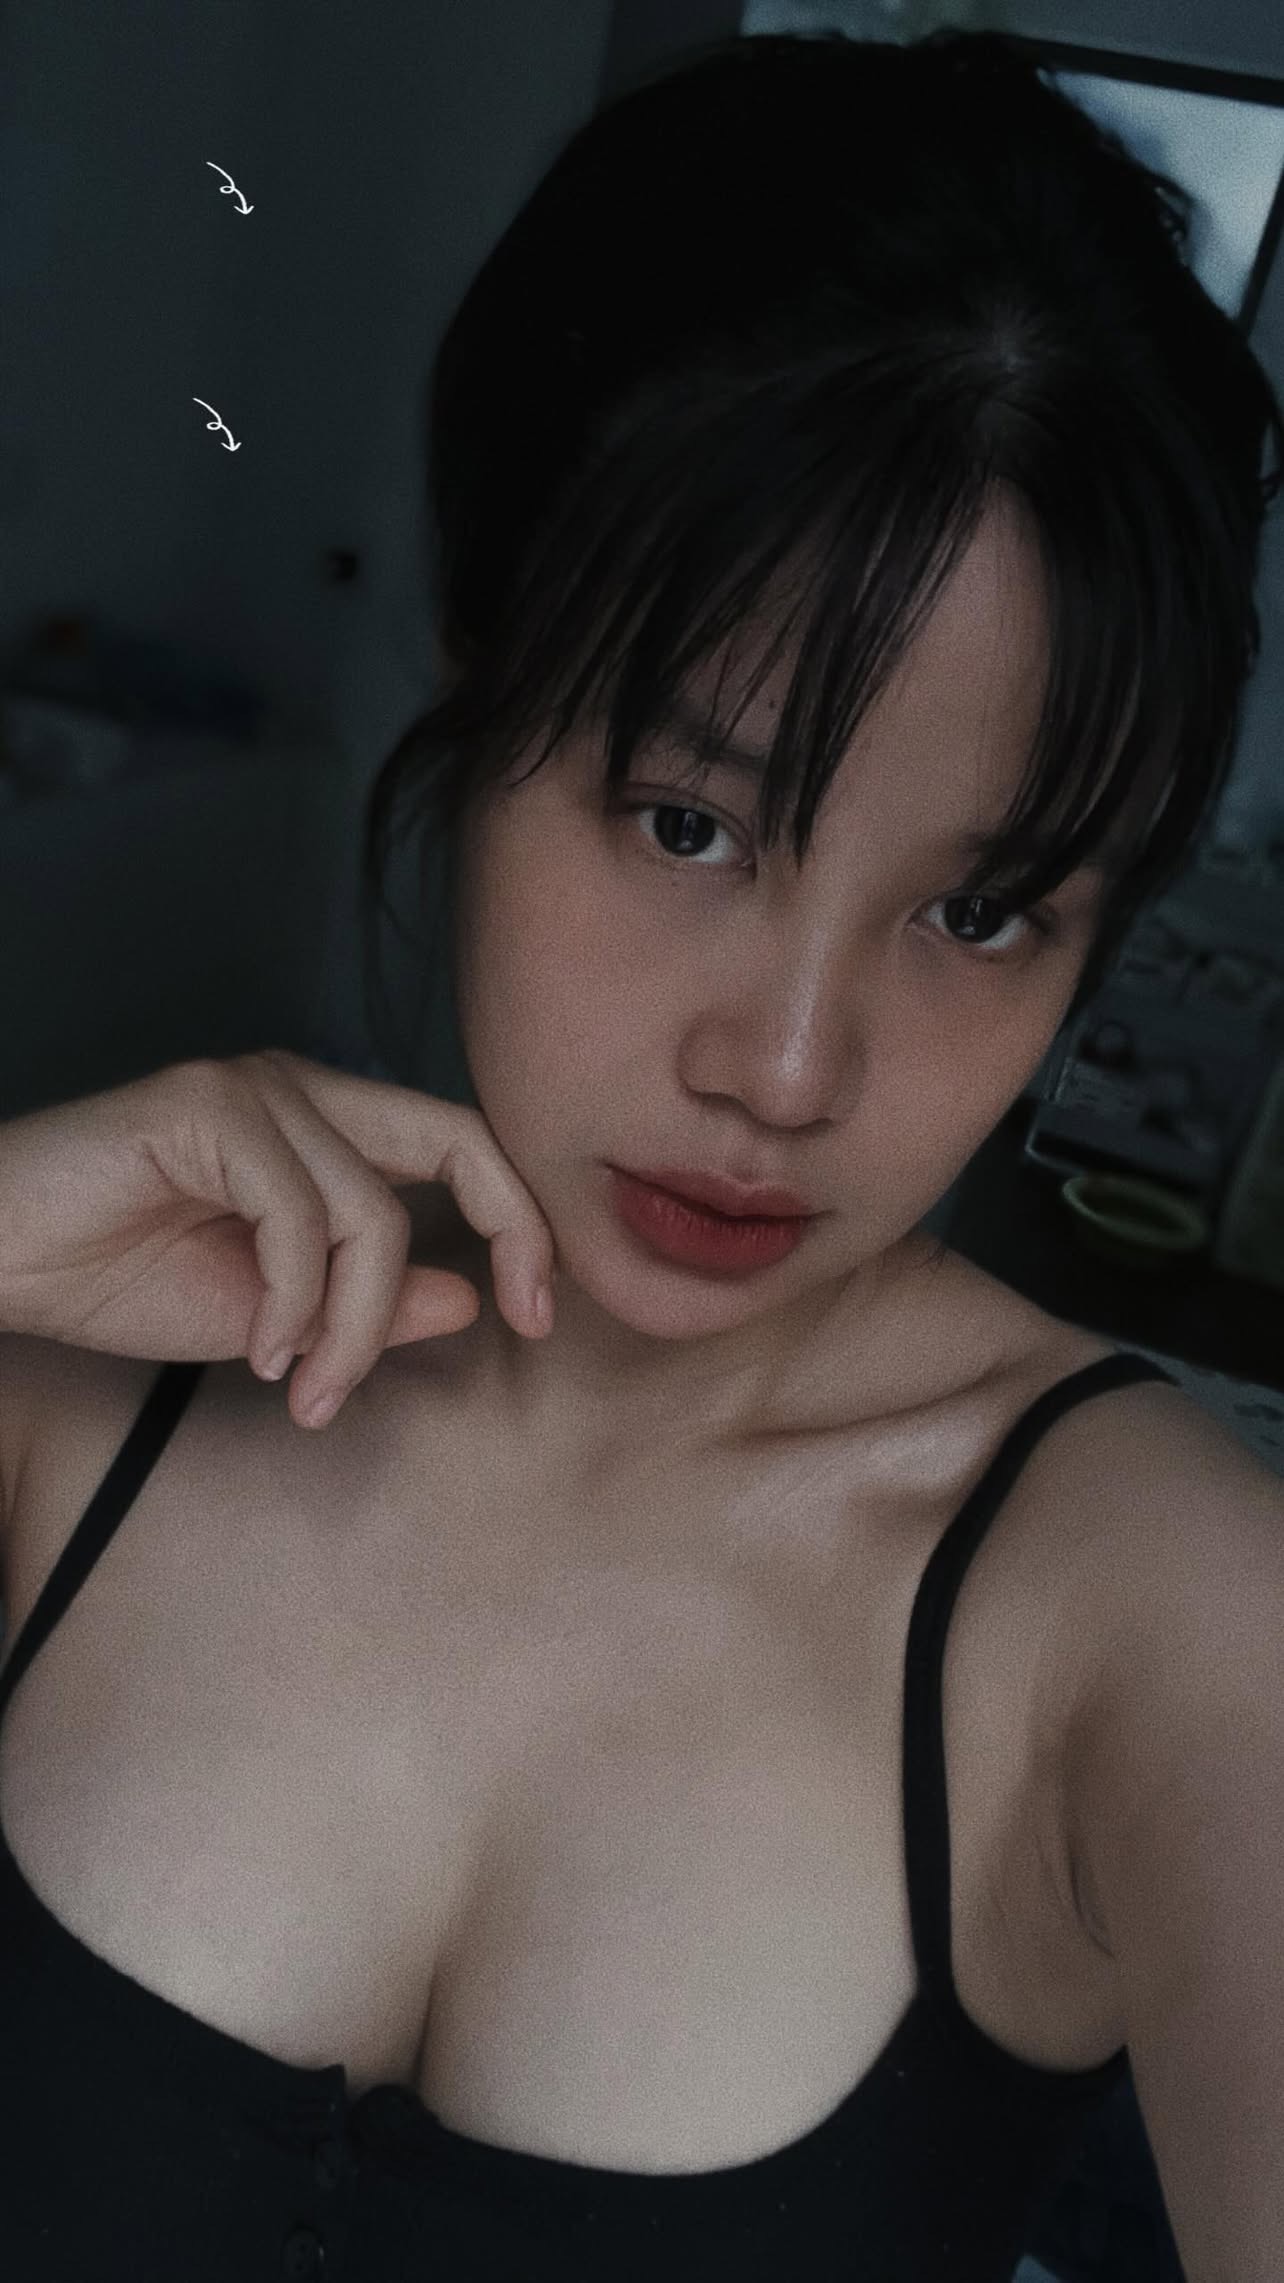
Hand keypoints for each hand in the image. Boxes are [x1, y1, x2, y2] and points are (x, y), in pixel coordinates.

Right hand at [0, 1048, 555, 1426]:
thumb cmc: (113, 1274)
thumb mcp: (274, 1314)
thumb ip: (369, 1303)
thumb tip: (470, 1298)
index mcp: (326, 1124)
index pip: (465, 1144)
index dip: (523, 1222)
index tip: (538, 1315)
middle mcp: (301, 1088)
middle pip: (458, 1140)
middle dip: (513, 1233)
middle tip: (518, 1325)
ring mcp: (253, 1086)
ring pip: (373, 1212)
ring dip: (352, 1325)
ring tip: (302, 1387)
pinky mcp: (205, 1106)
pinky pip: (300, 1215)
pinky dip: (292, 1301)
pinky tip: (256, 1349)